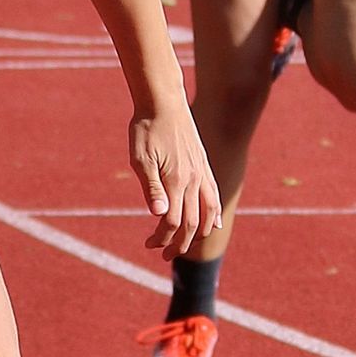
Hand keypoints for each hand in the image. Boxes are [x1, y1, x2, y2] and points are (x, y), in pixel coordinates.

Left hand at [128, 105, 221, 260]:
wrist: (163, 101)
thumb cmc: (146, 128)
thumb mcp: (140, 157)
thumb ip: (151, 187)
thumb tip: (158, 215)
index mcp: (175, 180)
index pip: (172, 221)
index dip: (162, 238)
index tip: (149, 245)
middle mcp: (193, 180)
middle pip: (191, 222)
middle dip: (179, 243)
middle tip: (165, 255)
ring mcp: (201, 172)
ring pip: (207, 212)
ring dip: (198, 233)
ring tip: (186, 245)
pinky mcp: (203, 165)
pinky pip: (214, 195)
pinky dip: (214, 213)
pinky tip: (213, 224)